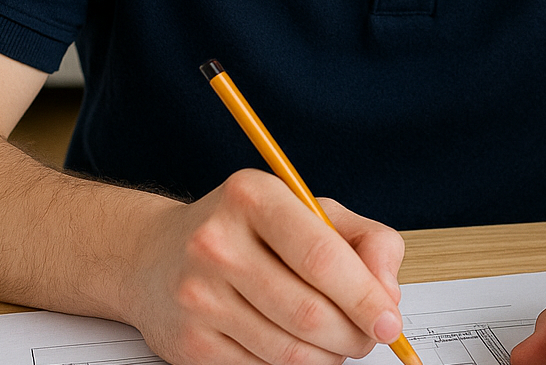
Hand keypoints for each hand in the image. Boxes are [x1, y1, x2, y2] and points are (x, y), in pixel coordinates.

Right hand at [125, 169, 405, 364]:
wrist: (155, 257)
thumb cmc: (247, 229)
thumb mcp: (308, 210)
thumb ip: (364, 240)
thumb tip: (388, 293)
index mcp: (254, 197)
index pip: (321, 257)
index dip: (365, 296)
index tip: (390, 320)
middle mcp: (218, 243)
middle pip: (308, 312)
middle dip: (353, 334)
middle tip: (368, 335)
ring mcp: (199, 297)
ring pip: (288, 352)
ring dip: (328, 357)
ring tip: (336, 340)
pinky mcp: (189, 345)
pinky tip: (299, 347)